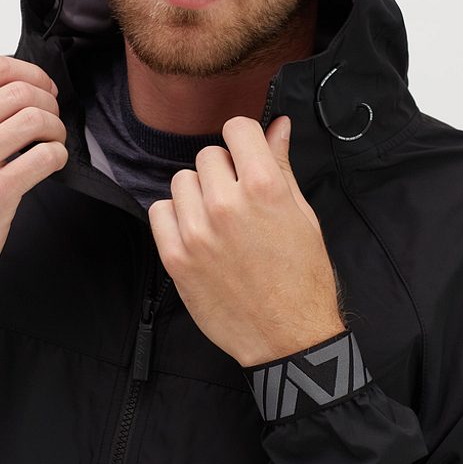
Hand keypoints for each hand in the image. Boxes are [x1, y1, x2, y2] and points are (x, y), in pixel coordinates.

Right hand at [0, 55, 67, 289]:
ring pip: (35, 121)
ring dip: (56, 128)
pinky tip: (51, 162)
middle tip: (52, 118)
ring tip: (52, 140)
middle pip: (20, 92)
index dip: (30, 72)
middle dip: (48, 102)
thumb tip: (19, 82)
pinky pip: (44, 158)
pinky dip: (58, 155)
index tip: (44, 86)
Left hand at [148, 115, 345, 366]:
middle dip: (223, 172)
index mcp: (265, 188)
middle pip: (208, 155)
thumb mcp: (302, 215)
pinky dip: (175, 218)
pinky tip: (197, 234)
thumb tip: (276, 126)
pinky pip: (160, 211)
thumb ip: (281, 165)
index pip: (237, 128)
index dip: (243, 139)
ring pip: (182, 181)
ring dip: (198, 194)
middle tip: (238, 200)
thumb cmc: (302, 278)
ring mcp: (198, 231)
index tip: (245, 154)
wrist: (288, 337)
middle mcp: (227, 204)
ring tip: (218, 220)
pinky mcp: (176, 257)